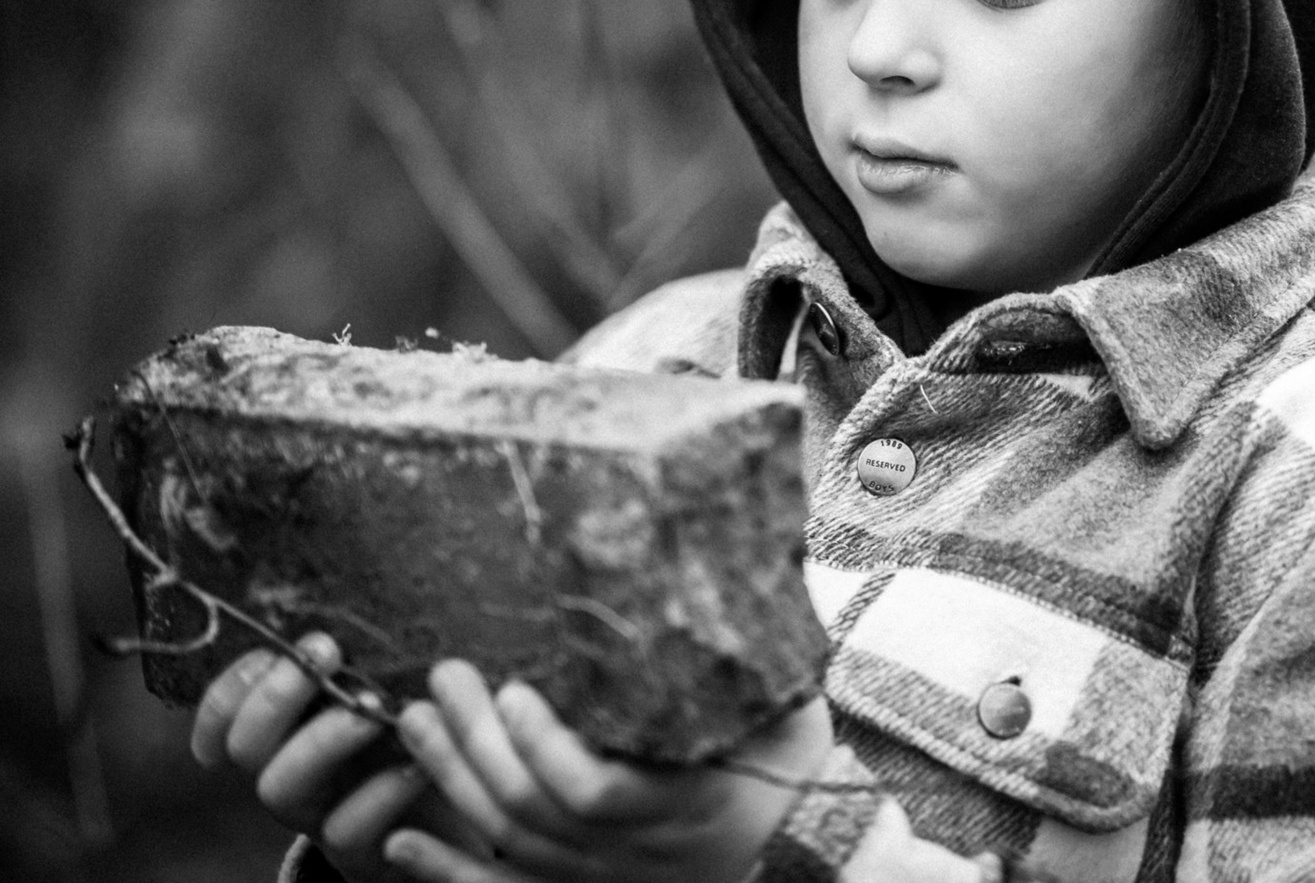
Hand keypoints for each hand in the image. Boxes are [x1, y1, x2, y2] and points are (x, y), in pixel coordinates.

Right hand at [189, 634, 487, 881]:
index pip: (225, 716)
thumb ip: (375, 659)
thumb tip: (379, 590)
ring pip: (280, 786)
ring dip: (321, 740)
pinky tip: (417, 764)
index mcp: (288, 733)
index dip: (229, 690)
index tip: (267, 652)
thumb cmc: (423, 731)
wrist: (467, 807)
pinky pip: (346, 828)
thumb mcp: (395, 689)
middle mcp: (288, 773)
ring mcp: (317, 814)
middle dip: (277, 695)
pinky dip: (379, 793)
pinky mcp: (358, 850)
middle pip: (247, 743)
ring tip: (372, 709)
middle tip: (324, 651)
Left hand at [384, 661, 832, 882]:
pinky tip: (400, 838)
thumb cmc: (789, 746)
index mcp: (693, 803)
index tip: (514, 688)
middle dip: (479, 743)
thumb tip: (696, 571)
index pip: (595, 792)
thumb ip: (734, 662)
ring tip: (418, 720)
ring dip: (453, 783)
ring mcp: (610, 879)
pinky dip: (448, 869)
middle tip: (447, 678)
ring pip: (510, 843)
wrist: (805, 831)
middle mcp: (644, 854)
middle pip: (536, 811)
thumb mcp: (783, 703)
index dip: (544, 748)